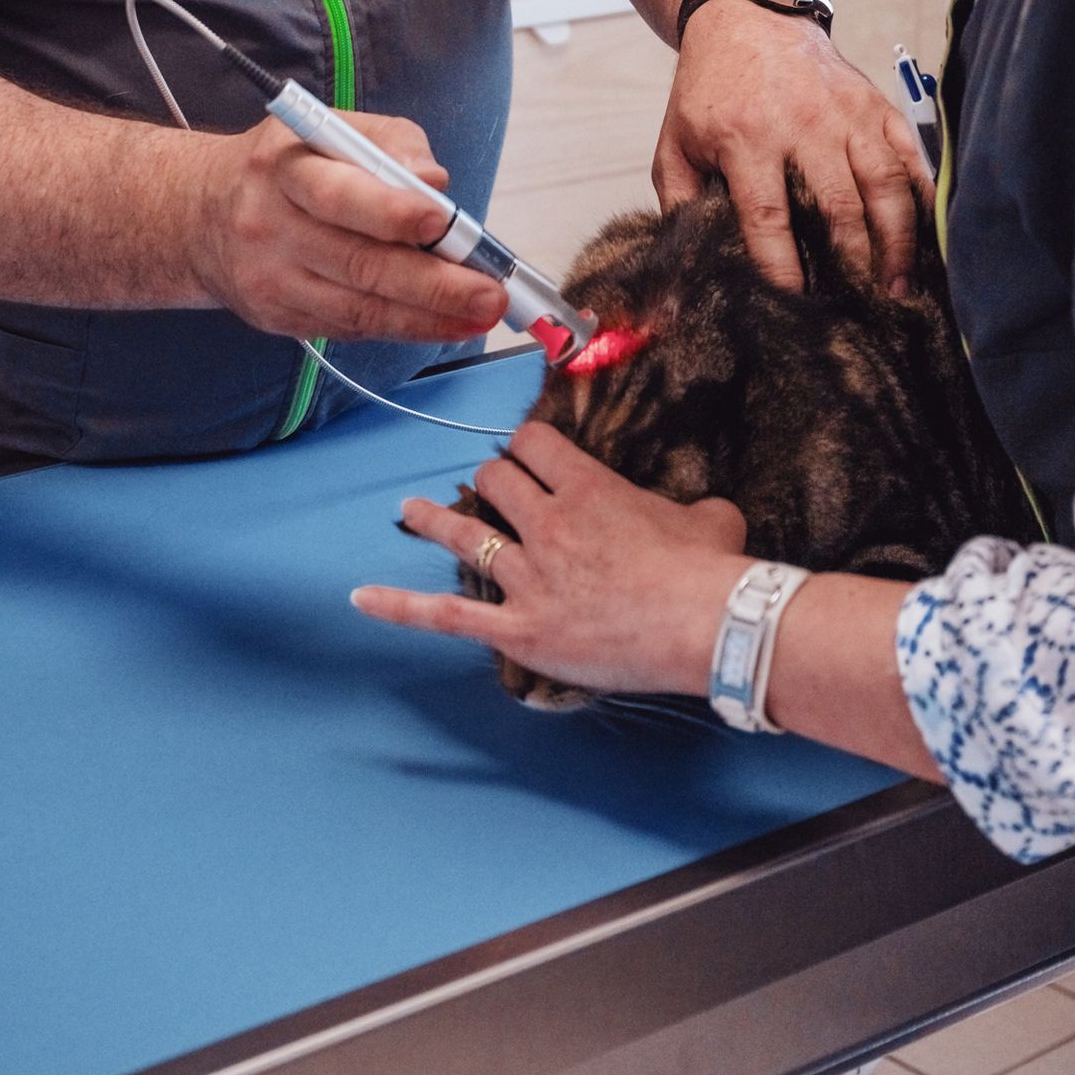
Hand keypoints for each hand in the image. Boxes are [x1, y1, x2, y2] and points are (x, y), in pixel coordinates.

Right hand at [184, 112, 507, 343]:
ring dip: (427, 318)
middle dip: (433, 283)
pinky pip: (348, 329)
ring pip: (358, 309)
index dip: (391, 211)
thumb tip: (436, 180)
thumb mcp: (329, 127)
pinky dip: (401, 329)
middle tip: (488, 293)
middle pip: (358, 264)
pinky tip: (441, 325)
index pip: (338, 195)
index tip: (441, 220)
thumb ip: (391, 144)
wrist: (199, 215)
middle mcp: (271, 227)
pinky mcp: (277, 318)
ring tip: (479, 316)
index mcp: (285, 168)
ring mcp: (272, 280)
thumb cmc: (286, 165)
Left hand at [351, 419, 747, 695]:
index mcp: (588, 488)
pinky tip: (363, 597)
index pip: (533, 444)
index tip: (531, 453)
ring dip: (435, 518)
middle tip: (497, 492)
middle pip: (496, 481)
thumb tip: (706, 516)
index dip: (529, 446)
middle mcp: (549, 524)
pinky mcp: (520, 629)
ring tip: (410, 510)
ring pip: (467, 532)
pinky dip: (402, 606)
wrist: (707, 623)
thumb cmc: (710, 570)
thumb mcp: (710, 517)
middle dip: (494, 481)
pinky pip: (448, 615)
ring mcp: (529, 577)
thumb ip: (694, 508)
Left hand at [657, 1, 929, 295]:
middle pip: (839, 207)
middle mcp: (803, 124)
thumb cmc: (710, 89)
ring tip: (899, 287)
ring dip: (897, 241)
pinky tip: (929, 234)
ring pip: (884, 185)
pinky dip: (924, 196)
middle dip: (853, 265)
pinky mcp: (875, 104)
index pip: (769, 216)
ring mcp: (846, 114)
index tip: (795, 305)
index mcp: (746, 137)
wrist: (747, 18)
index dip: (783, 267)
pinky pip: (910, 155)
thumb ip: (680, 202)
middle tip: (862, 309)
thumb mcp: (675, 142)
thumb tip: (685, 263)